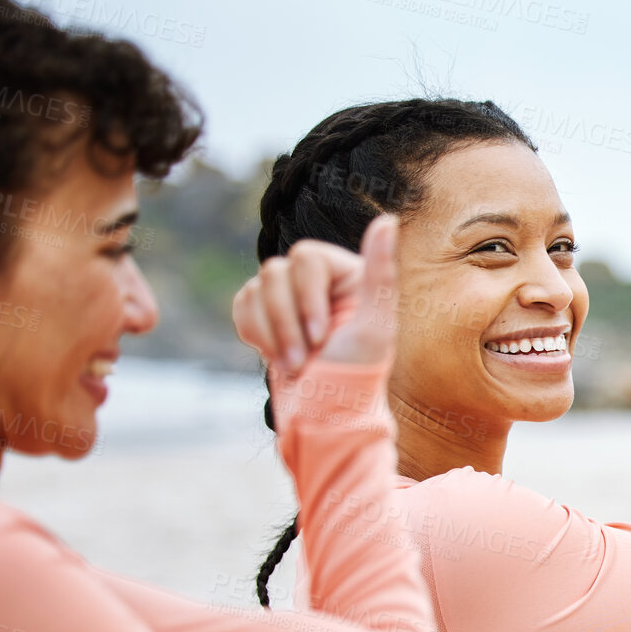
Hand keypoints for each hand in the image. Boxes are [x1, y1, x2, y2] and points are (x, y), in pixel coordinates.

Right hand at [232, 215, 398, 372]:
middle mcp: (318, 279)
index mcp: (347, 273)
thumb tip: (389, 218)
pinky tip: (278, 357)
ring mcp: (289, 294)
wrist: (324, 413)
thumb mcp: (375, 323)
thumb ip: (380, 271)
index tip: (321, 337)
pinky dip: (256, 334)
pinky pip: (241, 305)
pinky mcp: (265, 312)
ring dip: (273, 334)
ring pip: (255, 289)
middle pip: (275, 272)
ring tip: (295, 365)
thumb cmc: (355, 372)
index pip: (305, 257)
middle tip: (305, 358)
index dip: (306, 298)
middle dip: (287, 322)